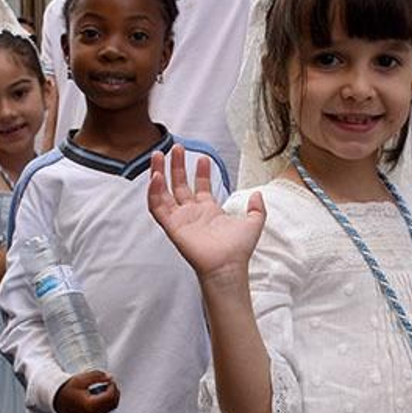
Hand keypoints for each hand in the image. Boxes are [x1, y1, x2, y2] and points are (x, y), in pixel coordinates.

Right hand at [53, 371, 119, 412]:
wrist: (56, 399)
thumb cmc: (67, 389)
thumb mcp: (82, 379)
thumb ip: (97, 376)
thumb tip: (110, 377)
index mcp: (90, 406)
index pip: (110, 397)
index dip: (113, 386)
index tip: (110, 379)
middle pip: (112, 404)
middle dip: (114, 392)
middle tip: (109, 382)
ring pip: (109, 408)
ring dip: (110, 397)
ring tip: (102, 387)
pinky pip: (103, 411)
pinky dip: (105, 402)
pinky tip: (98, 394)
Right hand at [148, 145, 265, 282]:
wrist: (229, 264)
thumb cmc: (239, 249)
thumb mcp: (254, 223)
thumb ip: (257, 208)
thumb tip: (258, 194)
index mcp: (209, 211)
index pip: (200, 186)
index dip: (201, 172)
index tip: (203, 157)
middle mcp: (192, 213)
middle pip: (179, 185)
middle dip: (176, 166)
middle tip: (176, 148)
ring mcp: (180, 219)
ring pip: (163, 193)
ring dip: (159, 174)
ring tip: (157, 155)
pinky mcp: (172, 226)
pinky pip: (157, 208)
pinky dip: (154, 192)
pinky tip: (156, 177)